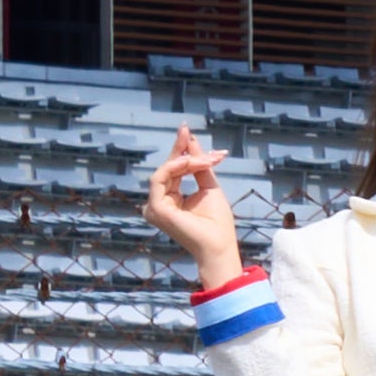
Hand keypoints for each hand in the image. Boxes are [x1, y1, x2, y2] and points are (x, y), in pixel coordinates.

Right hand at [144, 125, 240, 287]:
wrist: (219, 244)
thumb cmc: (217, 223)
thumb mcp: (209, 186)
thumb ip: (199, 165)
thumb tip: (191, 141)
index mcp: (171, 199)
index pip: (174, 170)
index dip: (181, 150)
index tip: (187, 131)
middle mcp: (160, 202)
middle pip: (168, 168)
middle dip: (181, 149)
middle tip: (187, 130)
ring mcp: (156, 206)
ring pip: (165, 170)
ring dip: (186, 160)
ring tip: (205, 159)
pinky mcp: (156, 208)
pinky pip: (161, 178)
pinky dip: (176, 167)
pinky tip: (191, 163)